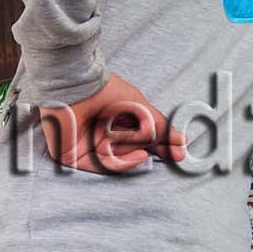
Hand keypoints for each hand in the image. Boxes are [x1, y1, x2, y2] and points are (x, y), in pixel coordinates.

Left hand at [40, 73, 186, 172]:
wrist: (76, 85)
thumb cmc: (104, 90)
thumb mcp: (138, 107)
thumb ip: (157, 123)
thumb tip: (179, 139)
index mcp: (112, 121)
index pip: (136, 138)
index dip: (159, 144)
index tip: (179, 149)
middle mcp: (99, 134)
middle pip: (129, 151)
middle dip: (153, 152)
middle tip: (176, 154)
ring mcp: (86, 146)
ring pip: (118, 159)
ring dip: (136, 154)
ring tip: (147, 148)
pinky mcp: (73, 156)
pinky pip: (100, 166)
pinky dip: (122, 164)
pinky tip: (139, 154)